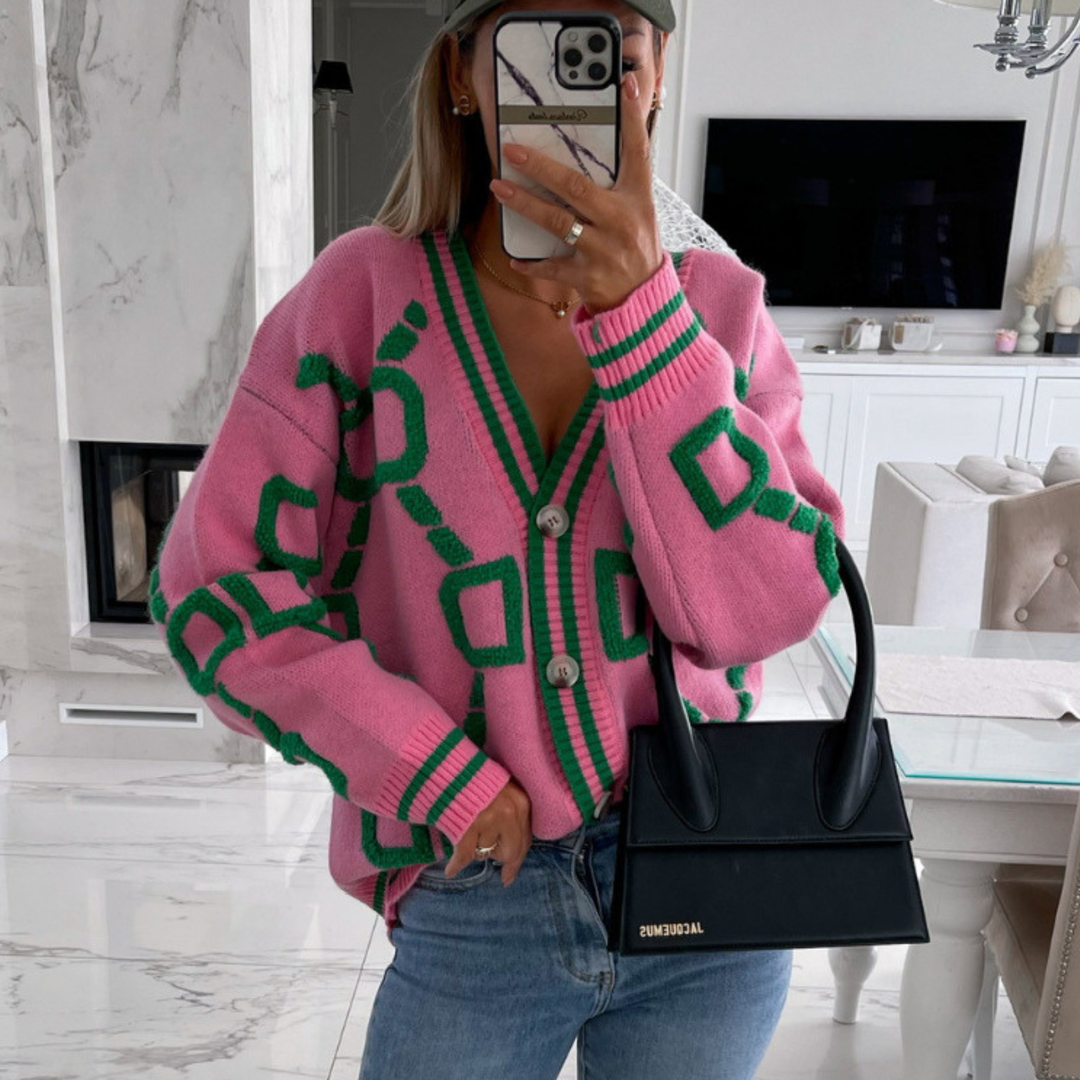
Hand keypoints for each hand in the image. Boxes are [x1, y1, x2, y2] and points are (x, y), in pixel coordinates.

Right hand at [444, 777, 531, 886]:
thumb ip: (513, 816)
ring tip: (465, 831)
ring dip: (474, 848)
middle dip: (494, 853)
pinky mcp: (468, 827)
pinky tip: (451, 870)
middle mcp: (509, 813)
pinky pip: (464, 856)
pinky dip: (456, 865)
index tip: (508, 878)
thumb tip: (512, 855)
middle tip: (482, 844)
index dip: (516, 862)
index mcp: (521, 803)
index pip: (525, 841)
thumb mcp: (505, 792)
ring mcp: (488, 821)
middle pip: (507, 853)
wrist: (451, 765)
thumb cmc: (478, 779)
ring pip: (484, 853)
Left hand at [488, 72, 663, 314]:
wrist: (644, 299)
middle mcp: (620, 221)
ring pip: (557, 223)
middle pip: (576, 187)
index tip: (624, 85)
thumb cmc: (635, 247)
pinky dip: (531, 265)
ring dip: (525, 204)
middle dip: (541, 167)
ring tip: (499, 188)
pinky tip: (513, 258)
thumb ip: (621, 180)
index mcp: (637, 199)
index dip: (632, 118)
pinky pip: (552, 268)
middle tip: (512, 151)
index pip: (638, 151)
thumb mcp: (639, 210)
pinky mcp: (587, 277)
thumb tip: (599, 143)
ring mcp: (603, 250)